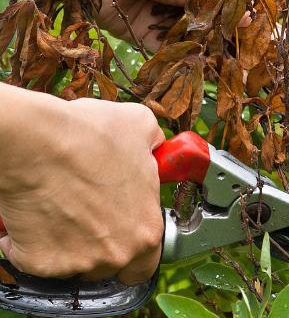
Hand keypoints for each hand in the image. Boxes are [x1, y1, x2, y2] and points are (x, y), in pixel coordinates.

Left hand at [0, 0, 267, 49]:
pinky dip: (192, 59)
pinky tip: (212, 72)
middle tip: (259, 54)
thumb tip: (248, 22)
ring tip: (241, 69)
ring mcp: (171, 5)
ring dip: (218, 49)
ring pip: (202, 31)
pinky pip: (177, 47)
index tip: (271, 23)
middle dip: (238, 32)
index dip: (254, 0)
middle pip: (221, 10)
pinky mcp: (152, 29)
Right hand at [0, 84, 164, 284]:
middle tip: (88, 214)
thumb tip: (154, 145)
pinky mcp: (40, 262)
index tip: (122, 229)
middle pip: (111, 263)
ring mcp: (78, 262)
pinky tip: (34, 213)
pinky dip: (31, 242)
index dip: (135, 244)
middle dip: (101, 244)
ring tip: (61, 206)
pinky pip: (35, 259)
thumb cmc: (88, 136)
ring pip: (74, 263)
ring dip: (68, 243)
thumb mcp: (140, 127)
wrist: (36, 142)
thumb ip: (155, 144)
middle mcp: (118, 253)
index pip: (148, 260)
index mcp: (147, 229)